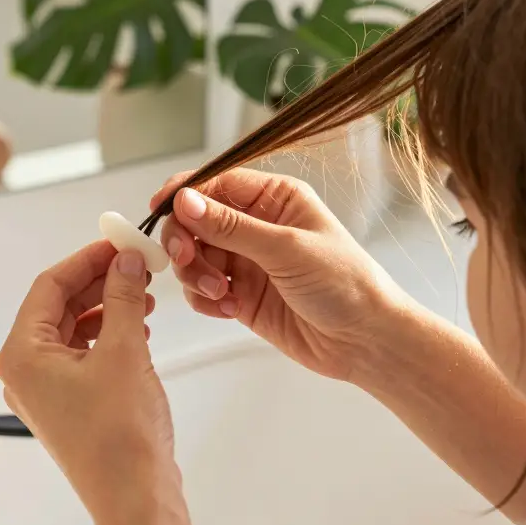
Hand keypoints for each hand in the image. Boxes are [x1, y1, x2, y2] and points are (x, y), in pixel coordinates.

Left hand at [0, 241, 175, 514]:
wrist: (134, 499)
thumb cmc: (121, 435)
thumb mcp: (124, 350)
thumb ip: (122, 297)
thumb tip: (125, 261)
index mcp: (22, 354)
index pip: (49, 286)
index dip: (86, 259)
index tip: (119, 243)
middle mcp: (24, 371)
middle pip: (59, 307)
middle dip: (100, 283)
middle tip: (137, 265)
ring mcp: (44, 391)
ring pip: (73, 331)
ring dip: (108, 309)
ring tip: (145, 297)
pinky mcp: (67, 406)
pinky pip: (82, 356)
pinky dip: (109, 337)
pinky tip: (138, 330)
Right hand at [152, 168, 410, 381]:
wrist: (365, 342)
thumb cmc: (345, 285)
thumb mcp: (286, 249)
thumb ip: (231, 227)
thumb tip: (185, 201)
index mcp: (274, 199)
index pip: (215, 182)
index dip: (184, 194)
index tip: (160, 208)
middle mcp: (256, 226)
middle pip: (195, 220)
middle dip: (185, 241)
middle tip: (186, 260)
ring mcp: (246, 261)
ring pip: (193, 257)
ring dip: (195, 275)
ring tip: (223, 293)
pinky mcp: (241, 295)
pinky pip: (201, 290)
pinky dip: (204, 300)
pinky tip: (229, 309)